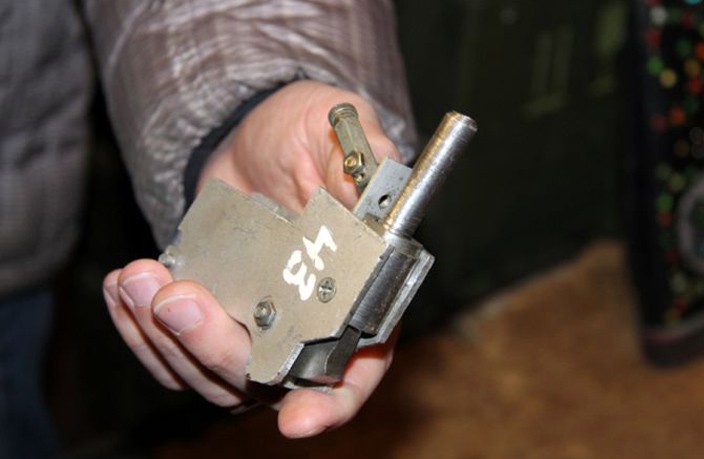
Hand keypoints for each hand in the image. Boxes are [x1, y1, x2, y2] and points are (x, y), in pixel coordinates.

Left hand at [102, 80, 400, 437]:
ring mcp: (253, 330)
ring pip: (210, 375)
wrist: (251, 134)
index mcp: (355, 297)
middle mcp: (306, 327)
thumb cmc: (306, 134)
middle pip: (267, 378)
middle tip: (177, 301)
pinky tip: (121, 288)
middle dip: (216, 348)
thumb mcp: (336, 132)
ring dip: (167, 339)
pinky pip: (169, 354)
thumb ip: (358, 162)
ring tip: (136, 278)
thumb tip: (368, 194)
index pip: (355, 372)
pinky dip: (139, 332)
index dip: (331, 404)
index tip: (298, 419)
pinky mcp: (208, 320)